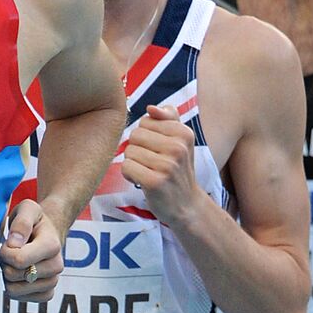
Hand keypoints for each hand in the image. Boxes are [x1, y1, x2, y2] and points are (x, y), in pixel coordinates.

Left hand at [0, 199, 61, 301]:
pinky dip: (14, 288)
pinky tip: (18, 275)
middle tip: (10, 252)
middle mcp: (56, 266)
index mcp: (52, 245)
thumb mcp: (28, 209)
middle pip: (13, 275)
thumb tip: (14, 244)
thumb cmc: (35, 220)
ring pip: (14, 291)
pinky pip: (21, 299)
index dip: (5, 252)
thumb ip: (21, 223)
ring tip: (14, 263)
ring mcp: (52, 282)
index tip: (7, 243)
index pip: (19, 260)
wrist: (48, 232)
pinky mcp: (46, 294)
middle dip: (4, 263)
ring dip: (7, 277)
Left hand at [120, 106, 197, 223]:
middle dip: (139, 149)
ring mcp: (167, 165)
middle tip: (153, 164)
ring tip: (150, 173)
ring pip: (129, 151)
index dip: (147, 136)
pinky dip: (130, 176)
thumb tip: (151, 107)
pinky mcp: (154, 182)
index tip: (159, 150)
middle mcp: (178, 147)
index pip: (145, 121)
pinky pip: (126, 167)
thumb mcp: (180, 140)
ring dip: (134, 163)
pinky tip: (143, 182)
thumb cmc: (177, 169)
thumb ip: (168, 117)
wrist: (186, 205)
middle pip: (135, 135)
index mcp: (184, 133)